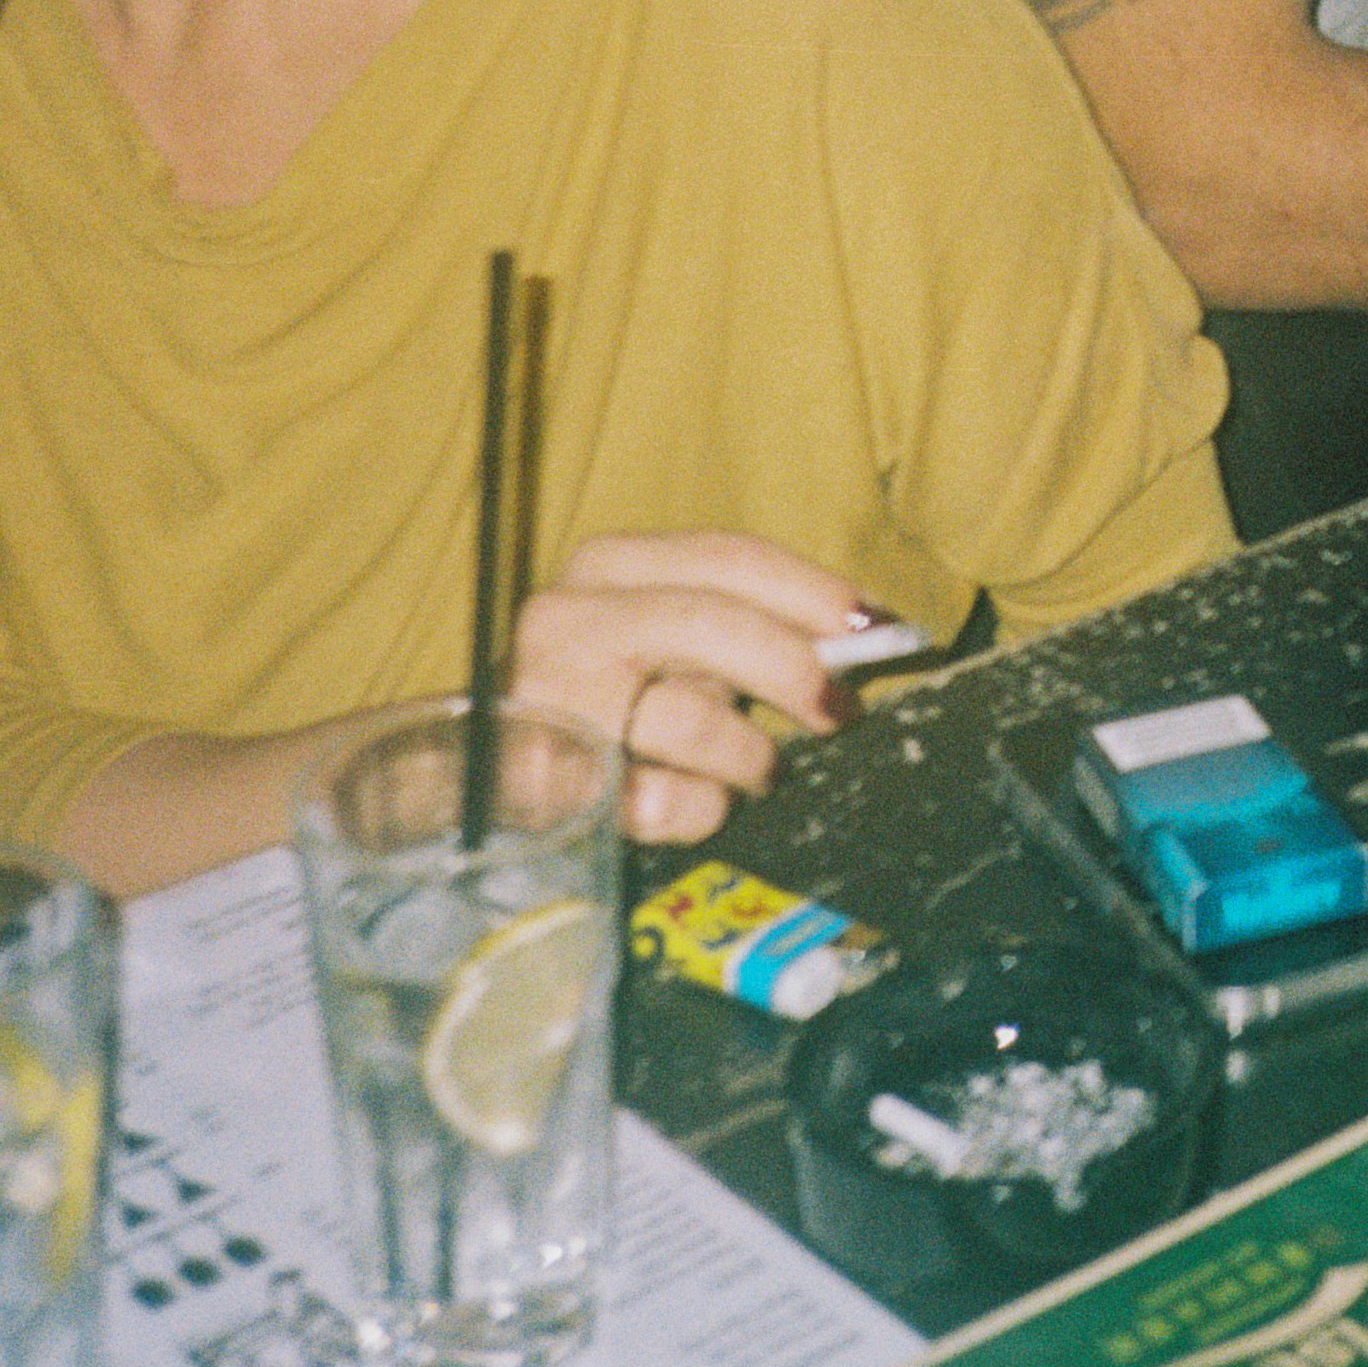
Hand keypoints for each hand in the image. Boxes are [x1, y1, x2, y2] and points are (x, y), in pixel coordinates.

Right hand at [506, 529, 866, 847]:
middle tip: (839, 711)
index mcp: (608, 565)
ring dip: (748, 756)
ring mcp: (553, 699)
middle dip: (794, 669)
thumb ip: (743, 623)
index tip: (877, 625)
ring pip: (690, 719)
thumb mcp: (669, 636)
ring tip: (756, 771)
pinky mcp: (547, 780)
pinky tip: (690, 802)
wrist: (490, 765)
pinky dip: (698, 810)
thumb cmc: (607, 692)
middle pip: (712, 624)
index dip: (811, 589)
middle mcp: (569, 619)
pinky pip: (661, 800)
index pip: (727, 556)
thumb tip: (864, 632)